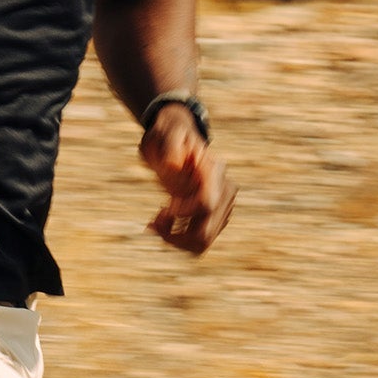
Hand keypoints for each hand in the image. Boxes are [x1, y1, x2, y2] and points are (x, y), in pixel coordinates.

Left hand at [140, 106, 235, 254]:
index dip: (182, 214)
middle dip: (175, 235)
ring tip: (156, 223)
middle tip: (153, 222)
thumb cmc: (168, 136)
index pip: (206, 204)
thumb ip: (170, 150)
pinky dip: (179, 238)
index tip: (162, 210)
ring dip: (176, 239)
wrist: (177, 138)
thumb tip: (173, 166)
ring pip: (203, 242)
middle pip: (205, 232)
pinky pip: (200, 239)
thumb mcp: (164, 136)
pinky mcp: (217, 215)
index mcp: (213, 170)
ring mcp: (223, 204)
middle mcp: (224, 189)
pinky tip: (163, 222)